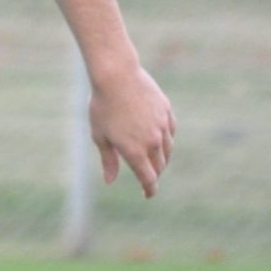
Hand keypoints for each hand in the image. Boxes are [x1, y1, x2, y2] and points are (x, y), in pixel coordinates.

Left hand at [90, 63, 174, 196]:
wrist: (117, 76)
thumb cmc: (102, 106)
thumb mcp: (100, 136)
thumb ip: (108, 160)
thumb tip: (110, 181)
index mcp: (134, 151)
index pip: (148, 178)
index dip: (149, 189)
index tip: (148, 194)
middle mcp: (152, 142)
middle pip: (159, 166)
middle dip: (154, 174)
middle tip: (148, 177)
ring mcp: (161, 126)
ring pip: (168, 149)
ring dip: (162, 158)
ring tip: (154, 159)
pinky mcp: (166, 112)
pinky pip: (170, 131)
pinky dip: (166, 139)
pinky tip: (160, 139)